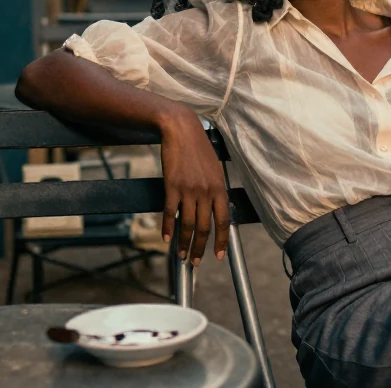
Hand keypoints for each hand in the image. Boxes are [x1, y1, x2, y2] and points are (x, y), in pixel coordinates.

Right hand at [157, 107, 229, 265]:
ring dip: (184, 243)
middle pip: (205, 227)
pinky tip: (166, 238)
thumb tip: (216, 209)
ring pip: (187, 224)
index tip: (218, 255)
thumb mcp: (214, 168)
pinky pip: (169, 213)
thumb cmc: (198, 148)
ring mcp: (188, 189)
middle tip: (196, 262)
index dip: (221, 241)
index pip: (224, 221)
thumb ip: (215, 189)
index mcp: (219, 187)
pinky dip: (167, 228)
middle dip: (200, 248)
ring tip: (181, 255)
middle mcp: (206, 191)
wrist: (180, 129)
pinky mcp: (172, 186)